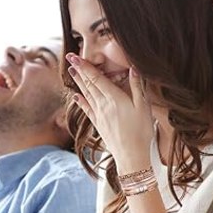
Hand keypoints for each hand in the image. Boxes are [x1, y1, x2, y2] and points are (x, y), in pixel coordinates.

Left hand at [66, 54, 153, 172]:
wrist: (132, 156)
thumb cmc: (141, 132)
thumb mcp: (144, 107)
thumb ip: (137, 87)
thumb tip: (133, 68)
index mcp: (114, 99)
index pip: (96, 79)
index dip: (85, 66)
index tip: (75, 56)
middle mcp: (103, 106)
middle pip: (89, 84)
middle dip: (79, 70)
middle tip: (69, 58)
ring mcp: (99, 116)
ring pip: (86, 95)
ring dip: (78, 82)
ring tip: (71, 72)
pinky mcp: (99, 125)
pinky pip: (87, 110)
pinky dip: (81, 101)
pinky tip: (75, 96)